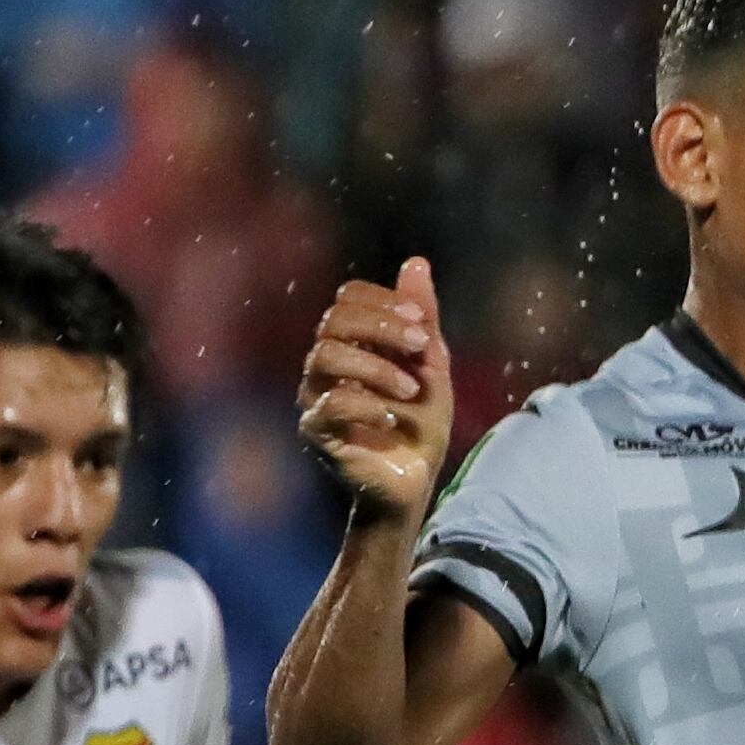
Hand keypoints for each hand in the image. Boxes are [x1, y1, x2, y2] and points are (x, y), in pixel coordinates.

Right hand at [297, 257, 457, 518]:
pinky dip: (367, 406)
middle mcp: (324, 365)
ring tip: (411, 391)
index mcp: (350, 343)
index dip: (383, 302)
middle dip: (381, 327)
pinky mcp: (316, 432)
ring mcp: (314, 396)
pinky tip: (392, 421)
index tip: (421, 322)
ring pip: (325, 357)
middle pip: (333, 321)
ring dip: (377, 368)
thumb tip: (417, 263)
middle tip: (421, 347)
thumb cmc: (419, 425)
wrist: (414, 481)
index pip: (348, 298)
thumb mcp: (430, 367)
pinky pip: (329, 404)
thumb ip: (422, 320)